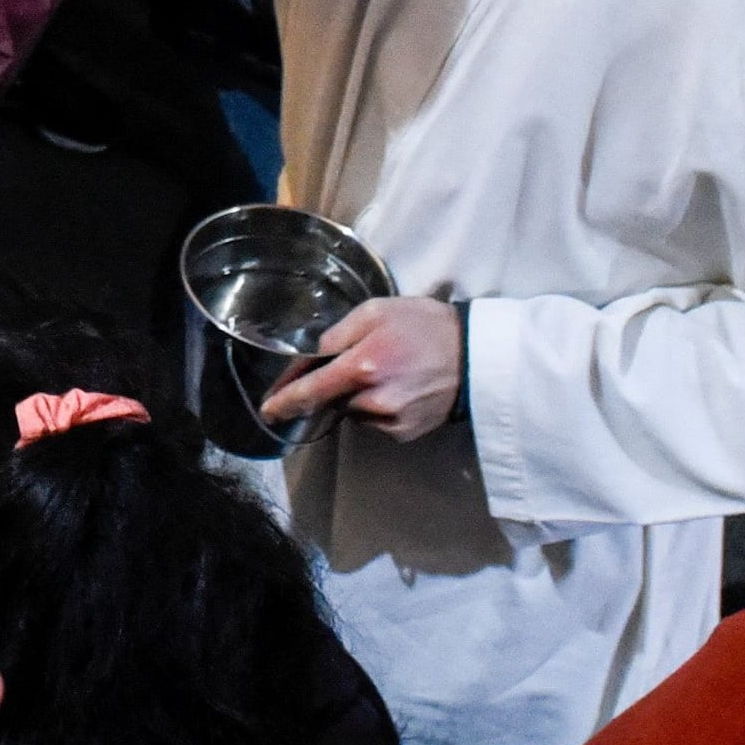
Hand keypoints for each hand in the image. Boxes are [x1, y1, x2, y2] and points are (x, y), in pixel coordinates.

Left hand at [260, 293, 461, 439]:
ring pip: (353, 411)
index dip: (284, 401)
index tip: (268, 409)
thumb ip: (337, 334)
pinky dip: (376, 408)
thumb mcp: (376, 312)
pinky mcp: (405, 432)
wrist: (476, 355)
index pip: (309, 391)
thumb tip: (310, 355)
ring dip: (355, 396)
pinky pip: (375, 422)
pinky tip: (399, 388)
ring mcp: (390, 420)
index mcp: (362, 366)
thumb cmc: (425, 325)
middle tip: (356, 366)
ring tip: (386, 372)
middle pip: (330, 400)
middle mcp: (372, 400)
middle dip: (330, 388)